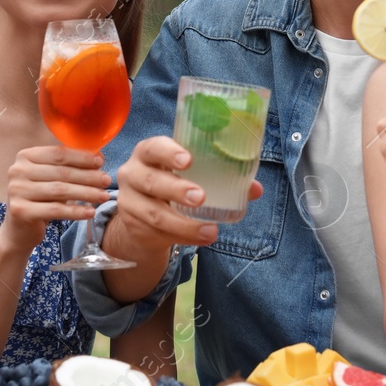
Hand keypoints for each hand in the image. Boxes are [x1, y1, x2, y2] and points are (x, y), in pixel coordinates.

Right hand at [0, 145, 110, 249]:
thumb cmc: (40, 199)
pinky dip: (76, 211)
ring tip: (104, 196)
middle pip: (61, 172)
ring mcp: (17, 191)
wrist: (19, 230)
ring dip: (86, 193)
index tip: (101, 161)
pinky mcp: (20, 210)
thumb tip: (98, 156)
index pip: (58, 153)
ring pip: (60, 190)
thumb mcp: (50, 178)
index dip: (81, 157)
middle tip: (107, 181)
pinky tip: (91, 212)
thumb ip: (68, 166)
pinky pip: (55, 210)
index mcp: (25, 156)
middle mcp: (17, 171)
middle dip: (88, 176)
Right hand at [105, 135, 263, 254]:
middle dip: (176, 189)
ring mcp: (130, 202)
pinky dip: (183, 237)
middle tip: (201, 197)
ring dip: (184, 223)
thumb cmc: (171, 183)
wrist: (142, 215)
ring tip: (210, 230)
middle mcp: (133, 174)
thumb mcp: (189, 175)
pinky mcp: (134, 226)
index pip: (153, 147)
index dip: (168, 152)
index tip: (188, 160)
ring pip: (154, 213)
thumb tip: (255, 188)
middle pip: (150, 180)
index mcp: (148, 153)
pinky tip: (201, 238)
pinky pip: (158, 233)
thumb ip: (220, 177)